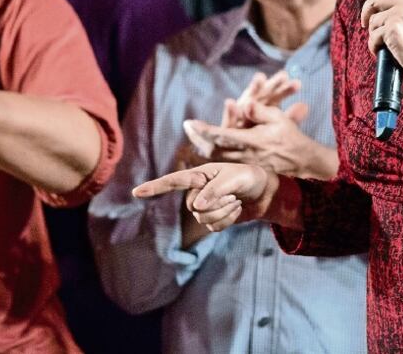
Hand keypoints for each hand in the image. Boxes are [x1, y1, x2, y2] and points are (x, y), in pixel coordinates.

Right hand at [133, 163, 276, 232]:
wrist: (265, 192)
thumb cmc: (250, 177)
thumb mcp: (235, 178)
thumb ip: (214, 190)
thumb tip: (196, 207)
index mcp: (199, 175)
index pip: (172, 182)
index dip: (154, 187)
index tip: (137, 192)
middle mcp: (197, 190)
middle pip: (192, 206)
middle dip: (214, 204)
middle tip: (233, 194)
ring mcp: (204, 206)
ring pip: (202, 219)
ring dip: (223, 212)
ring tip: (236, 200)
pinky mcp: (214, 219)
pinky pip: (213, 227)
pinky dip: (227, 221)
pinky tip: (236, 210)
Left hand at [178, 70, 302, 169]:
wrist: (301, 160)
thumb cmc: (290, 136)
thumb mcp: (278, 119)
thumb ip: (259, 112)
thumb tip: (244, 104)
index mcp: (252, 141)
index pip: (223, 135)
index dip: (205, 130)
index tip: (191, 123)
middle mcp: (245, 154)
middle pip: (214, 149)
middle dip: (199, 138)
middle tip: (187, 127)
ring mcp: (245, 162)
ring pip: (218, 156)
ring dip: (204, 145)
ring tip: (192, 134)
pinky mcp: (247, 165)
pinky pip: (225, 160)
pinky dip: (214, 151)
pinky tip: (206, 145)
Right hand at [221, 70, 300, 127]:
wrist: (236, 145)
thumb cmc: (257, 131)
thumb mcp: (276, 124)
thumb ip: (290, 117)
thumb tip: (305, 106)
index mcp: (265, 103)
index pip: (277, 94)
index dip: (286, 89)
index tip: (298, 83)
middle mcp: (252, 102)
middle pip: (263, 91)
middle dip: (272, 83)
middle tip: (282, 75)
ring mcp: (240, 110)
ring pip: (248, 99)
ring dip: (253, 88)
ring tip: (260, 78)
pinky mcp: (229, 122)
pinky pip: (230, 116)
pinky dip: (230, 110)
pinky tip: (230, 102)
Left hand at [360, 0, 402, 98]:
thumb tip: (377, 7)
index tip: (375, 4)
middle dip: (366, 12)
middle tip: (365, 24)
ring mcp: (400, 14)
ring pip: (373, 21)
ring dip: (374, 35)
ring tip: (386, 45)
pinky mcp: (393, 29)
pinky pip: (373, 37)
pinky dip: (375, 47)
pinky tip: (385, 52)